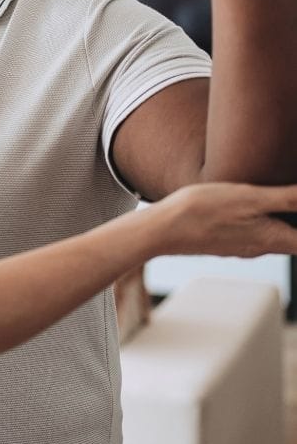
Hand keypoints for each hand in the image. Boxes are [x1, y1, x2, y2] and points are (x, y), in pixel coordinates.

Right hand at [147, 182, 296, 257]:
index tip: (296, 206)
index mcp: (274, 239)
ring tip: (273, 197)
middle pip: (294, 239)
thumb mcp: (250, 197)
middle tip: (287, 196)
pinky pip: (252, 232)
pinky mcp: (225, 241)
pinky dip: (259, 220)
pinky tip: (246, 205)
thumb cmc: (201, 213)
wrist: (160, 229)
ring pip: (273, 235)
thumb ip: (288, 198)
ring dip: (280, 219)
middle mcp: (261, 248)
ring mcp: (241, 246)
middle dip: (295, 220)